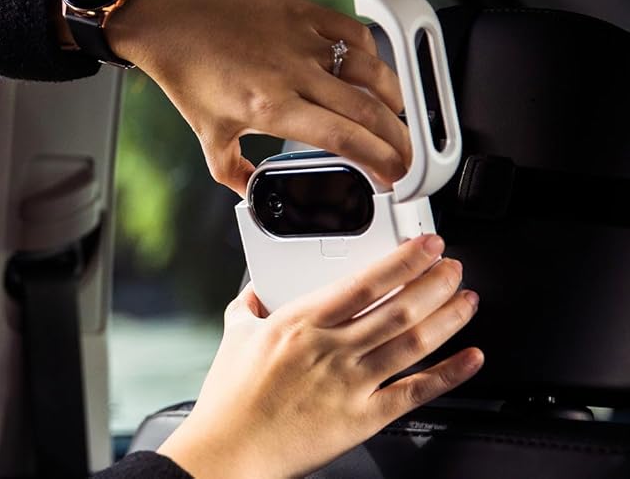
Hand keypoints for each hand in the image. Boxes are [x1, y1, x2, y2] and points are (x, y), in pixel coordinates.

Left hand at [107, 0, 409, 195]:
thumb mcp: (208, 135)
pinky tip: (373, 74)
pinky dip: (373, 58)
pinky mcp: (305, 14)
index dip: (379, 163)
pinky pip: (356, 35)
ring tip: (397, 121)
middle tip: (406, 159)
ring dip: (395, 101)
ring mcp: (304, 40)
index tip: (392, 178)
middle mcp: (294, 73)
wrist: (171, 14)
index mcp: (272, 107)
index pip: (344, 140)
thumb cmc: (188, 70)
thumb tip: (252, 193)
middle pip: (369, 112)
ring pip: (373, 71)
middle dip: (399, 143)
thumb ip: (233, 173)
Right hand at [157, 235, 482, 477]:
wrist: (229, 453)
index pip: (366, 281)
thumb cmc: (230, 400)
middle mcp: (332, 348)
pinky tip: (470, 358)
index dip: (404, 260)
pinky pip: (415, 392)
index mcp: (302, 322)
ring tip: (467, 300)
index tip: (426, 246)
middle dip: (435, 283)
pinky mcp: (362, 417)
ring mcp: (351, 383)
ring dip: (448, 318)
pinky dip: (448, 374)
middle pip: (400, 307)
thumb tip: (255, 291)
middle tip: (453, 268)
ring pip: (414, 343)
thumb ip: (249, 306)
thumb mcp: (235, 338)